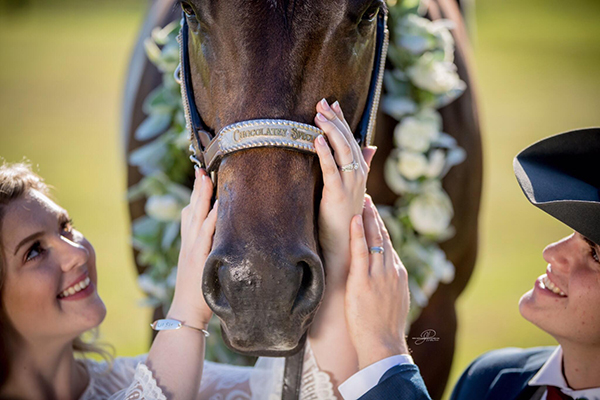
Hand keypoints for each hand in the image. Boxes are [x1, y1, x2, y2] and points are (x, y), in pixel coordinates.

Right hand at [169, 168, 217, 328]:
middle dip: (198, 188)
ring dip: (202, 196)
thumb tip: (222, 235)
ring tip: (208, 178)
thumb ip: (208, 248)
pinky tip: (218, 207)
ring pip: (196, 217)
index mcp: (190, 242)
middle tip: (203, 168)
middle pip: (192, 208)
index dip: (195, 193)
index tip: (201, 175)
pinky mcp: (199, 259)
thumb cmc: (199, 290)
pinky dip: (211, 220)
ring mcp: (193, 249)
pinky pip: (206, 235)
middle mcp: (189, 242)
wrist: (187, 313)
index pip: (191, 212)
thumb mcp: (201, 264)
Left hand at [314, 99, 375, 290]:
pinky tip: (314, 139)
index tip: (332, 104)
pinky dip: (324, 152)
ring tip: (318, 114)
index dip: (342, 121)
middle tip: (322, 102)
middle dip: (335, 120)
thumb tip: (369, 148)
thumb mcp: (350, 191)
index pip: (351, 140)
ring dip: (330, 130)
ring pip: (342, 150)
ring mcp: (350, 184)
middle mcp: (358, 175)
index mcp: (359, 173)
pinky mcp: (337, 194)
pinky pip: (331, 169)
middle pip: (348, 140)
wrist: (345, 248)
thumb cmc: (342, 222)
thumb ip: (356, 168)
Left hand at [345, 196, 409, 369]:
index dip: (380, 227)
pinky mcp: (364, 280)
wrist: (383, 344)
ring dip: (366, 218)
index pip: (388, 244)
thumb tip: (383, 281)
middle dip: (374, 216)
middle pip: (383, 236)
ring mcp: (378, 274)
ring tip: (361, 202)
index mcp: (398, 274)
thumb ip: (389, 287)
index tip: (373, 214)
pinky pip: (361, 251)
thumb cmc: (384, 329)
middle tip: (367, 199)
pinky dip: (357, 233)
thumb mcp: (393, 302)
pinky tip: (354, 219)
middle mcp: (391, 270)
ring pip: (374, 239)